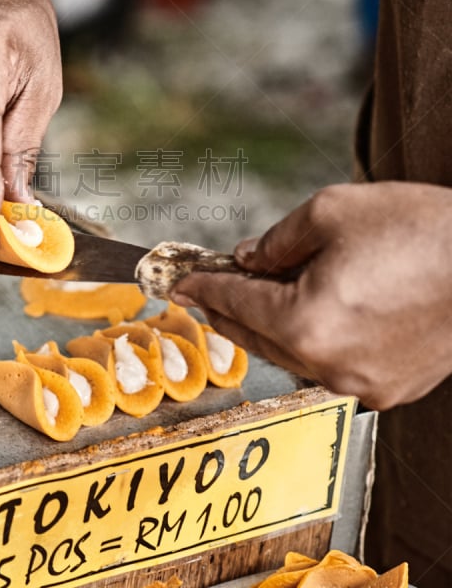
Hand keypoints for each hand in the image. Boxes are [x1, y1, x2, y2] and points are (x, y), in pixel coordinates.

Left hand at [171, 182, 451, 409]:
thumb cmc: (420, 230)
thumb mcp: (331, 213)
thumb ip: (276, 242)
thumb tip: (247, 261)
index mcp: (306, 323)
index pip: (236, 305)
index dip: (204, 290)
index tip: (183, 285)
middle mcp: (329, 365)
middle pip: (257, 337)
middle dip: (230, 311)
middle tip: (208, 292)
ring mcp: (362, 384)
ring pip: (292, 355)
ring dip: (269, 327)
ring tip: (256, 297)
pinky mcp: (390, 389)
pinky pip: (330, 365)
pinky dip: (311, 341)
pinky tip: (309, 314)